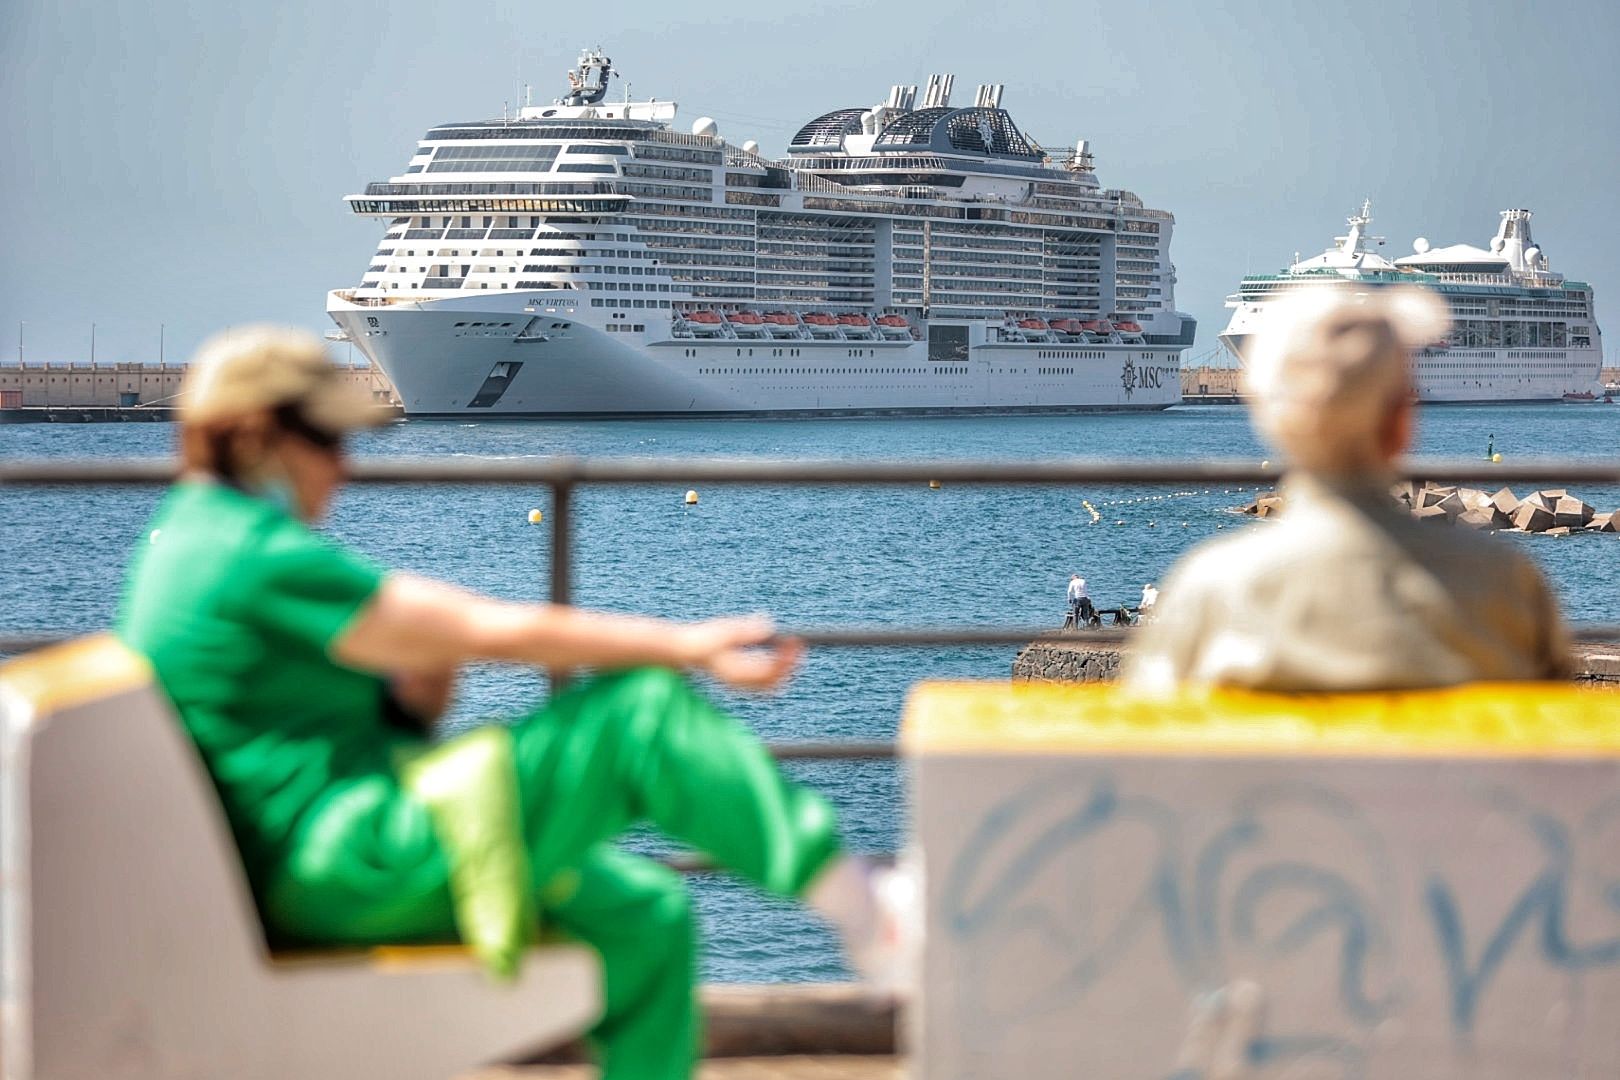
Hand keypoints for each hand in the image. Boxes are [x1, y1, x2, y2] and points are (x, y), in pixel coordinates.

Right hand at [679, 615, 803, 691]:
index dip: (786, 658)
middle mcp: (741, 683)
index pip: (770, 672)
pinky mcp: (740, 680)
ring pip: (771, 684)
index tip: (795, 640)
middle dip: (790, 665)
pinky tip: (779, 653)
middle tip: (800, 644)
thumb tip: (769, 626)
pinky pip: (764, 681)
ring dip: (785, 668)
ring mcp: (741, 684)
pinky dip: (775, 670)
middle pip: (775, 682)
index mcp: (737, 674)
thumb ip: (745, 630)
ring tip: (793, 648)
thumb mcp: (724, 631)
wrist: (685, 651)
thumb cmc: (702, 639)